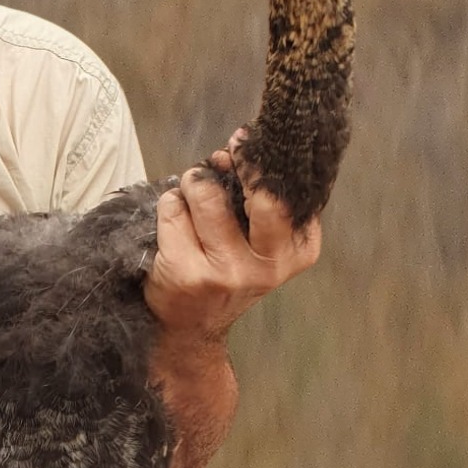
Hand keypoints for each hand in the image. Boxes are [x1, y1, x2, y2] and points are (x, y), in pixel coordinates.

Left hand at [144, 130, 321, 342]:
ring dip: (193, 183)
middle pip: (260, 196)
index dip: (263, 161)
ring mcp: (226, 272)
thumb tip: (230, 151)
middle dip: (236, 165)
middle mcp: (267, 265)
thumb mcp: (260, 242)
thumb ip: (257, 200)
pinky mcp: (187, 274)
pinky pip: (173, 214)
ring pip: (207, 198)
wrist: (193, 327)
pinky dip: (169, 205)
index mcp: (297, 251)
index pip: (291, 194)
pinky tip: (172, 216)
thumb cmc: (226, 271)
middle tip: (218, 160)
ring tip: (190, 190)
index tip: (244, 140)